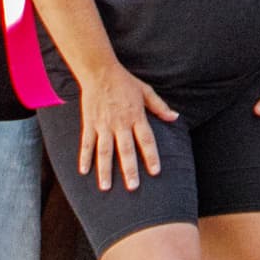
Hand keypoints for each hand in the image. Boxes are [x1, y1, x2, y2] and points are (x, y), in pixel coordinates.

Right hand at [75, 54, 176, 190]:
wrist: (99, 71)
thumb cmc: (125, 81)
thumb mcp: (146, 91)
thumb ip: (160, 106)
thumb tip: (175, 117)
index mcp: (136, 116)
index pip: (146, 139)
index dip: (151, 155)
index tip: (155, 171)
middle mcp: (120, 123)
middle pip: (125, 149)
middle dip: (129, 169)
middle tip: (132, 187)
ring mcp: (103, 124)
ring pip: (104, 151)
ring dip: (105, 169)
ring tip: (106, 187)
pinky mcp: (89, 123)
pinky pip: (87, 143)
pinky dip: (84, 157)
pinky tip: (84, 172)